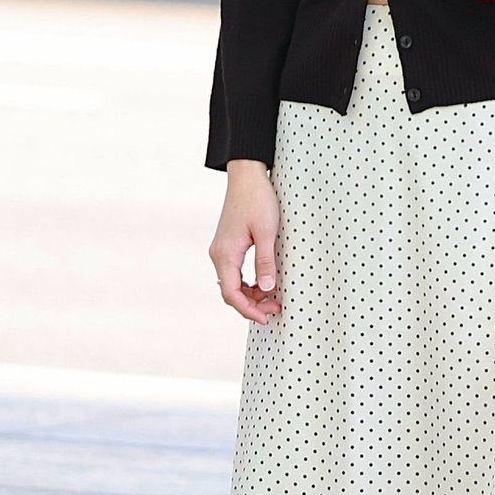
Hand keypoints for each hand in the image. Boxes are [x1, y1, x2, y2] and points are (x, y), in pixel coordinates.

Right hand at [210, 162, 283, 322]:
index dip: (248, 310)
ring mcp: (221, 250)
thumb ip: (266, 262)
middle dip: (252, 305)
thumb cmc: (257, 199)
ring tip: (273, 297)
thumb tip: (268, 289)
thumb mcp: (267, 232)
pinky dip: (248, 283)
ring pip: (233, 284)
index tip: (265, 318)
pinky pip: (235, 273)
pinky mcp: (227, 246)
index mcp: (225, 254)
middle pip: (230, 292)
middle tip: (275, 308)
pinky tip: (264, 284)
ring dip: (251, 294)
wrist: (246, 176)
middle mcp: (218, 254)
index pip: (231, 293)